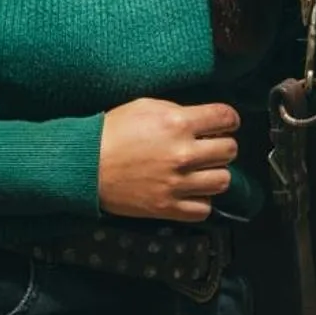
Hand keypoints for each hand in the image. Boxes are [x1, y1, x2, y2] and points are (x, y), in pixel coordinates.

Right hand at [98, 99, 239, 221]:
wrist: (86, 165)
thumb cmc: (113, 131)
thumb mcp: (145, 106)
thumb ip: (178, 110)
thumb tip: (202, 118)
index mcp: (177, 123)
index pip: (225, 117)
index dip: (229, 119)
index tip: (225, 123)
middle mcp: (182, 154)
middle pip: (229, 150)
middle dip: (222, 145)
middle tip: (210, 147)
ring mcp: (176, 183)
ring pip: (223, 181)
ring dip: (215, 174)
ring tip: (202, 170)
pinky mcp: (168, 207)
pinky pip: (204, 209)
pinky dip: (201, 200)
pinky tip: (190, 191)